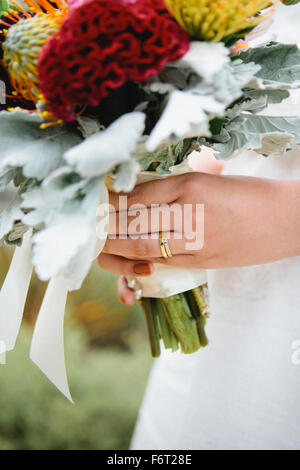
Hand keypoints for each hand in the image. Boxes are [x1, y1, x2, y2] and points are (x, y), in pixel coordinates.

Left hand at [98, 173, 299, 279]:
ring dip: (115, 249)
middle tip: (86, 228)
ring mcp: (196, 241)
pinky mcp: (203, 262)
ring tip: (98, 246)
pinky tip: (125, 262)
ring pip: (142, 248)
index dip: (112, 200)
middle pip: (134, 223)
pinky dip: (139, 264)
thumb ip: (173, 188)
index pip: (138, 195)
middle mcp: (189, 213)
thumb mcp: (209, 179)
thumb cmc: (248, 194)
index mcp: (191, 185)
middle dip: (104, 227)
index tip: (95, 201)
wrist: (285, 220)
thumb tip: (136, 196)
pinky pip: (163, 264)